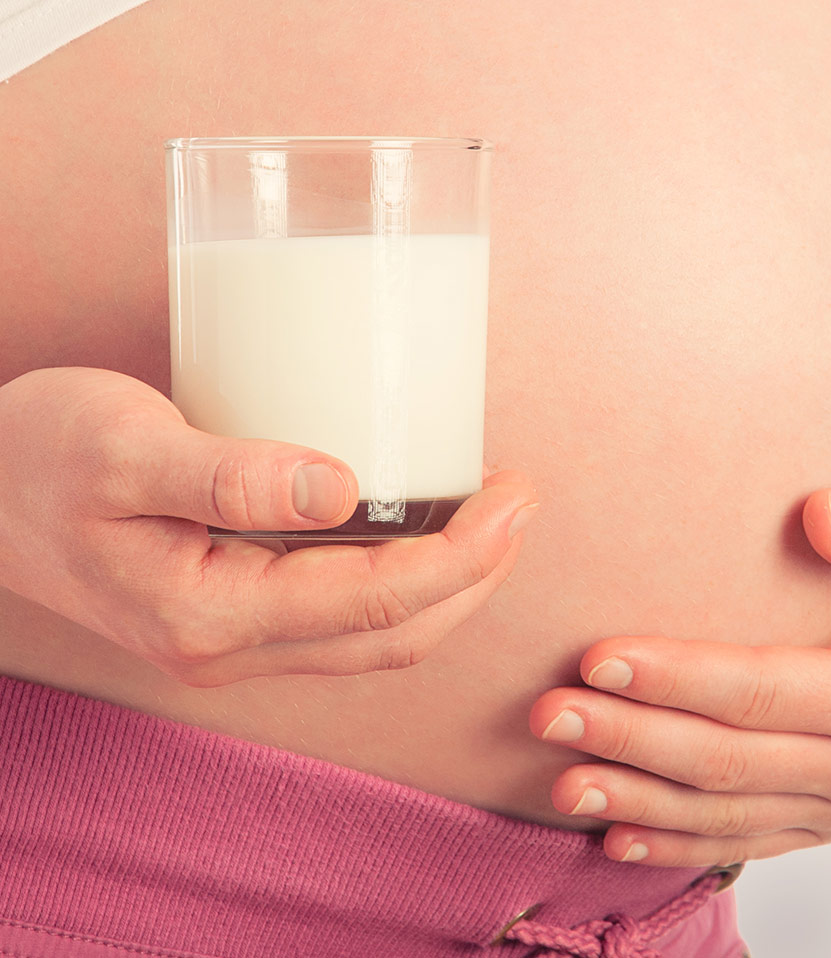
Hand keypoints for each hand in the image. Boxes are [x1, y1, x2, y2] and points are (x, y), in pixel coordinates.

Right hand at [0, 367, 538, 685]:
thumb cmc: (38, 454)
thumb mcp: (123, 445)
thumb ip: (230, 471)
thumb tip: (346, 489)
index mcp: (207, 614)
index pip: (374, 605)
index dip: (465, 557)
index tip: (516, 497)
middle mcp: (226, 644)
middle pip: (390, 636)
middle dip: (476, 575)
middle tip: (522, 498)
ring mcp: (228, 635)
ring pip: (370, 635)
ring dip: (446, 582)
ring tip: (492, 511)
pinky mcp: (228, 607)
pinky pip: (338, 614)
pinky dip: (398, 576)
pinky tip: (417, 522)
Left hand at [529, 487, 830, 866]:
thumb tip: (819, 514)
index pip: (762, 692)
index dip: (677, 678)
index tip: (599, 656)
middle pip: (727, 760)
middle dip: (630, 739)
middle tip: (546, 712)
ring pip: (725, 811)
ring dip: (637, 797)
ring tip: (558, 779)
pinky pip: (747, 838)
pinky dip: (678, 839)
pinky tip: (615, 833)